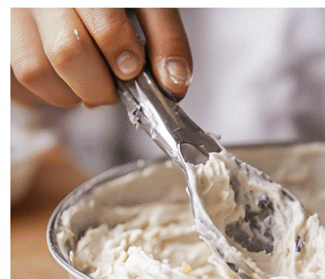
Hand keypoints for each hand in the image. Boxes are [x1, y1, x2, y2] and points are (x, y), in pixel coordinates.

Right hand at [12, 8, 191, 107]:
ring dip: (75, 90)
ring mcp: (16, 11)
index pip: (101, 14)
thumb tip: (174, 84)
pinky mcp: (6, 34)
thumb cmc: (114, 6)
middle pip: (67, 51)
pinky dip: (55, 90)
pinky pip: (24, 77)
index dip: (118, 46)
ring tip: (93, 77)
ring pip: (39, 69)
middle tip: (116, 81)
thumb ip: (165, 41)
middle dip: (101, 84)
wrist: (75, 5)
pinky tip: (70, 75)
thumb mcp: (146, 8)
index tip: (132, 67)